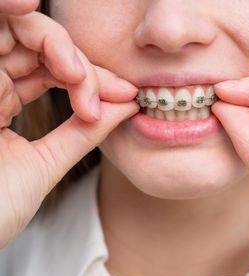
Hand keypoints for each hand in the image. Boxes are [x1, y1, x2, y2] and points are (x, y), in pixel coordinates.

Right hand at [0, 4, 138, 248]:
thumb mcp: (46, 164)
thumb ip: (82, 132)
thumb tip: (127, 104)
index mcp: (1, 99)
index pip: (50, 68)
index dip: (90, 74)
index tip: (129, 95)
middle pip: (34, 43)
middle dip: (78, 58)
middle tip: (113, 87)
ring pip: (12, 32)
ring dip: (56, 46)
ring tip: (81, 77)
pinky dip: (27, 40)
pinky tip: (63, 63)